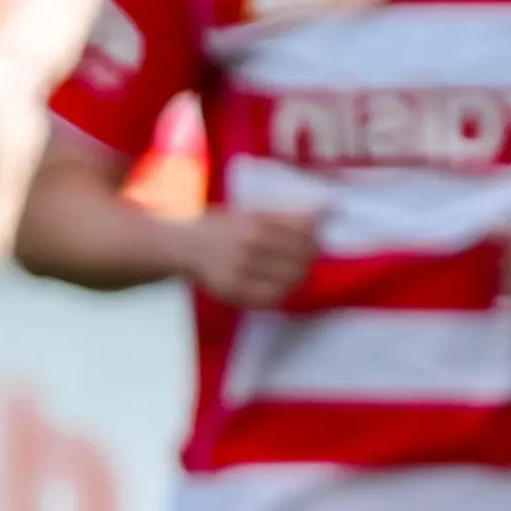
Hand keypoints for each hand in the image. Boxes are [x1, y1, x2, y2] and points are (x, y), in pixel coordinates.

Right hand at [180, 208, 318, 306]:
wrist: (183, 246)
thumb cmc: (222, 227)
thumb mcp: (252, 214)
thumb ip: (287, 216)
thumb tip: (327, 213)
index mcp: (259, 223)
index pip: (306, 233)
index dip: (315, 240)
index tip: (313, 244)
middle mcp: (251, 245)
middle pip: (301, 258)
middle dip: (308, 261)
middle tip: (303, 262)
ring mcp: (240, 269)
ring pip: (289, 281)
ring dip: (296, 279)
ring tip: (291, 276)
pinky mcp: (231, 290)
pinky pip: (269, 297)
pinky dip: (279, 293)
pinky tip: (275, 287)